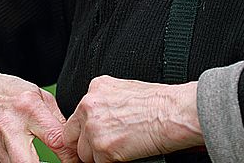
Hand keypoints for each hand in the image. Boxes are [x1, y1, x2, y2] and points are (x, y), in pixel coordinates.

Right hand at [0, 54, 78, 162]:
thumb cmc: (10, 92)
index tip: (76, 159)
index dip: (69, 155)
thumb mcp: (37, 94)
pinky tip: (23, 157)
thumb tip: (72, 140)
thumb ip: (55, 117)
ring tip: (42, 161)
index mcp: (28, 107)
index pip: (55, 139)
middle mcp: (9, 126)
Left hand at [63, 75, 203, 162]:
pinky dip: (111, 162)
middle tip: (104, 146)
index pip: (78, 114)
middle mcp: (89, 105)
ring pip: (84, 152)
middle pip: (73, 134)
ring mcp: (93, 127)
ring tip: (120, 147)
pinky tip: (126, 152)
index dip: (85, 129)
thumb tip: (102, 114)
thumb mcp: (125, 90)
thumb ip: (106, 101)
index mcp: (95, 88)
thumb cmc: (157, 102)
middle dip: (85, 143)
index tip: (94, 135)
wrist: (170, 113)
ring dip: (99, 155)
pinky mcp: (102, 147)